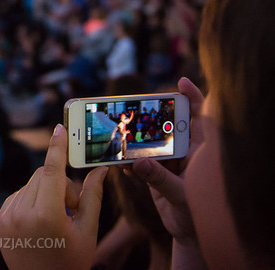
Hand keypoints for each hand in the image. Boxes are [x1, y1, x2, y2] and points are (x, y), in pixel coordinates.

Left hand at [0, 124, 107, 269]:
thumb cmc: (71, 262)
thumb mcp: (88, 231)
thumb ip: (93, 196)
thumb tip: (102, 169)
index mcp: (46, 216)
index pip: (51, 171)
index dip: (57, 147)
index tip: (59, 128)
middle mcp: (21, 213)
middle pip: (43, 176)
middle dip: (61, 185)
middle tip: (73, 209)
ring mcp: (6, 216)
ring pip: (31, 185)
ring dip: (47, 193)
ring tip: (56, 221)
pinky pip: (19, 195)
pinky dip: (32, 201)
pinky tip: (40, 224)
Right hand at [125, 77, 204, 244]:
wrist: (187, 234)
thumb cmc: (196, 214)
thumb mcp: (181, 196)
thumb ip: (160, 179)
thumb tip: (138, 163)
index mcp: (199, 151)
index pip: (199, 118)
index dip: (192, 97)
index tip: (180, 82)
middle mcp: (183, 152)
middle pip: (166, 125)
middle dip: (150, 116)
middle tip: (133, 108)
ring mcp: (167, 161)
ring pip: (148, 142)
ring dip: (132, 140)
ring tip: (117, 134)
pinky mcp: (153, 172)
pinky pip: (137, 161)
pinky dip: (126, 161)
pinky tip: (119, 164)